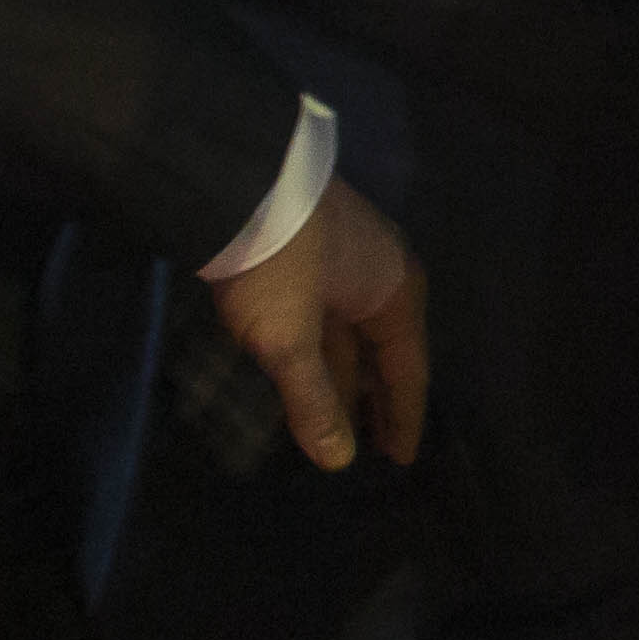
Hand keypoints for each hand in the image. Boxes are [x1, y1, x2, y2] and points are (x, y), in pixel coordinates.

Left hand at [212, 178, 427, 471]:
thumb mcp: (289, 341)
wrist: (230, 177)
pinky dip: (325, 346)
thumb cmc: (276, 265)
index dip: (402, 418)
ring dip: (347, 372)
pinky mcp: (314, 244)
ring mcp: (348, 253)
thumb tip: (339, 462)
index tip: (400, 460)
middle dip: (376, 397)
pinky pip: (332, 312)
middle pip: (385, 348)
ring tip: (338, 413)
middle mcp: (383, 271)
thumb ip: (314, 401)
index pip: (408, 370)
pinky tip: (307, 366)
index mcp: (394, 292)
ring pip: (354, 329)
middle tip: (374, 443)